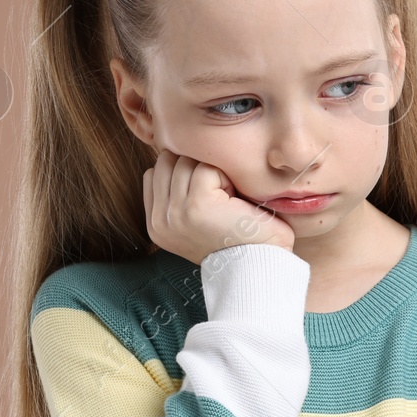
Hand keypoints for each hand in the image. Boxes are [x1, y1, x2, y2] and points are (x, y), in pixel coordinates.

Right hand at [143, 148, 295, 264]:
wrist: (260, 267)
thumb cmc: (240, 240)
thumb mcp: (198, 217)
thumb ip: (179, 190)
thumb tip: (173, 150)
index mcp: (156, 224)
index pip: (155, 171)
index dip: (186, 173)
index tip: (211, 197)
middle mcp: (158, 221)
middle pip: (168, 161)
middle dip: (197, 169)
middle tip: (223, 199)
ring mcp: (173, 213)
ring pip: (186, 161)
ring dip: (213, 173)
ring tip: (228, 202)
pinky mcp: (195, 205)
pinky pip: (206, 168)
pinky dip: (226, 178)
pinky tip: (235, 202)